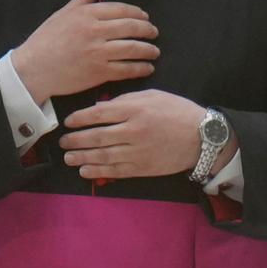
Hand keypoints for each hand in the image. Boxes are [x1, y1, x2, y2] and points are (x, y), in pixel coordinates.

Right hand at [12, 0, 158, 104]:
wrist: (32, 69)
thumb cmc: (45, 41)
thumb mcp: (61, 15)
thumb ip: (81, 0)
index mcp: (86, 15)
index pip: (121, 9)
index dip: (138, 13)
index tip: (145, 17)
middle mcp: (95, 31)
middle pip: (131, 27)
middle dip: (148, 30)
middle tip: (154, 33)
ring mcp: (98, 52)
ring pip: (133, 48)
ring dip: (149, 50)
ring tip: (154, 51)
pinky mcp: (99, 72)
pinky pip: (127, 69)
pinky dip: (141, 68)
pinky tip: (147, 67)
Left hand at [59, 89, 212, 180]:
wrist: (203, 137)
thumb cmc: (178, 112)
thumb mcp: (154, 96)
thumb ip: (126, 99)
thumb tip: (99, 108)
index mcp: (136, 109)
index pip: (98, 114)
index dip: (79, 119)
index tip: (68, 122)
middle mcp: (133, 131)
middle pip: (96, 136)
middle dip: (75, 140)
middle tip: (63, 142)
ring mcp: (137, 151)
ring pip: (102, 156)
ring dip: (81, 157)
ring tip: (69, 157)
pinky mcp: (142, 168)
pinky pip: (114, 171)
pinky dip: (97, 171)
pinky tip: (85, 170)